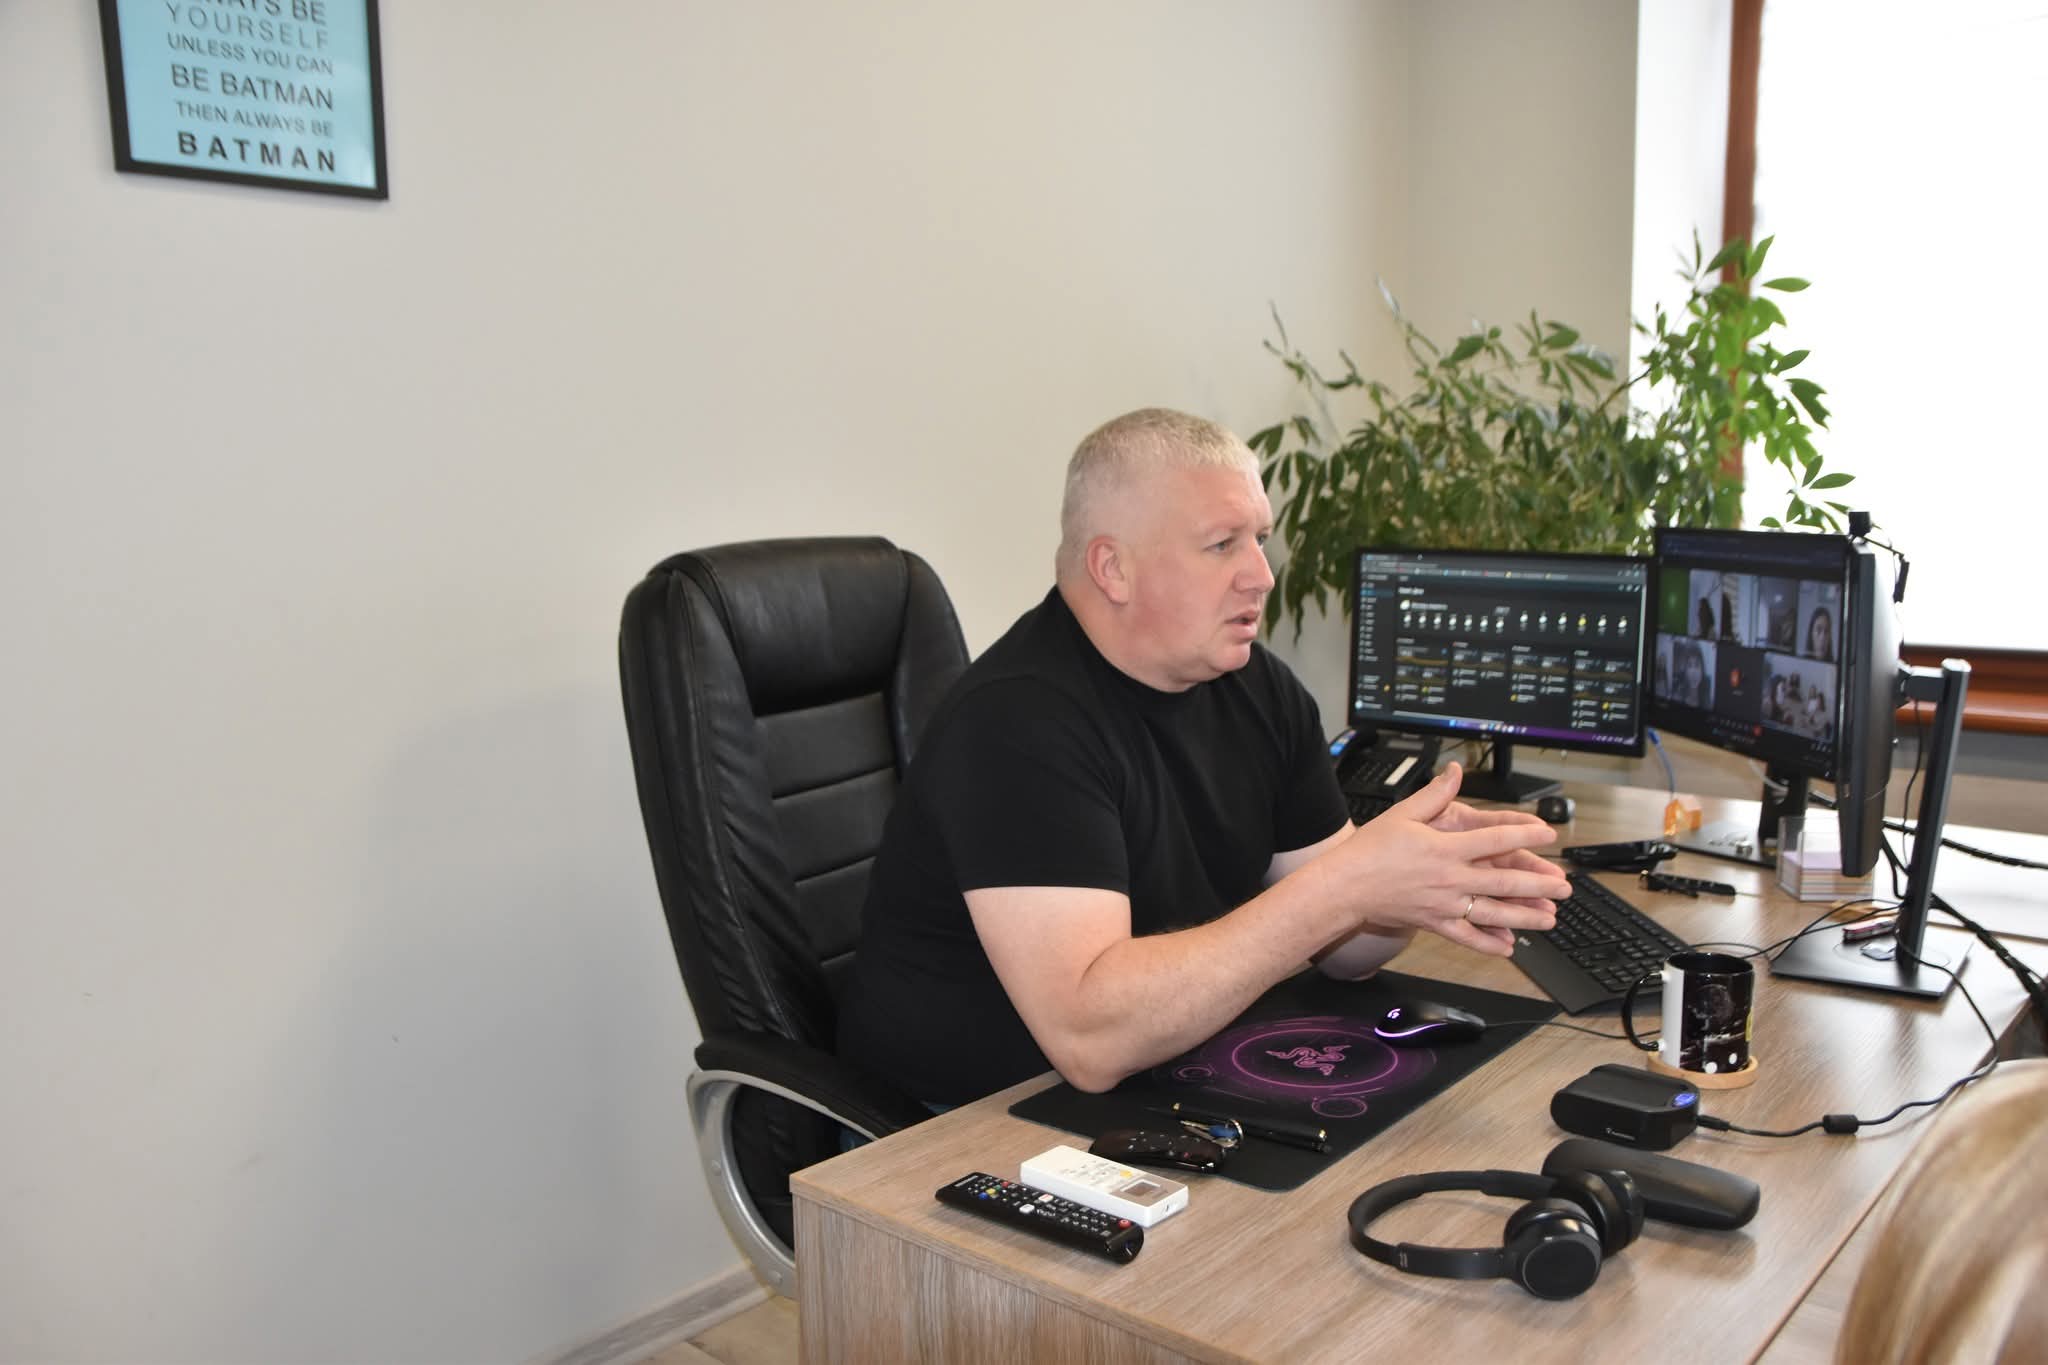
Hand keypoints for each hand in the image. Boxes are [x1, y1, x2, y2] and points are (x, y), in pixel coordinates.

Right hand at [1330, 762, 1566, 956]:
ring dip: (1525, 917)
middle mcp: (1450, 878)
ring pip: (1493, 913)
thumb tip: (1454, 772)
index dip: (1526, 835)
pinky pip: (1467, 937)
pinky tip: (1509, 947)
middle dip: (1539, 884)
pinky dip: (1489, 944)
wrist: (1345, 886)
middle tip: (1564, 886)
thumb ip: (1435, 794)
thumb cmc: (1371, 849)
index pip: (1496, 840)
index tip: (1549, 835)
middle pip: (1505, 882)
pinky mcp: (1434, 924)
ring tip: (1550, 919)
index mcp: (1445, 848)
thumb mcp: (1404, 814)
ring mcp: (1444, 905)